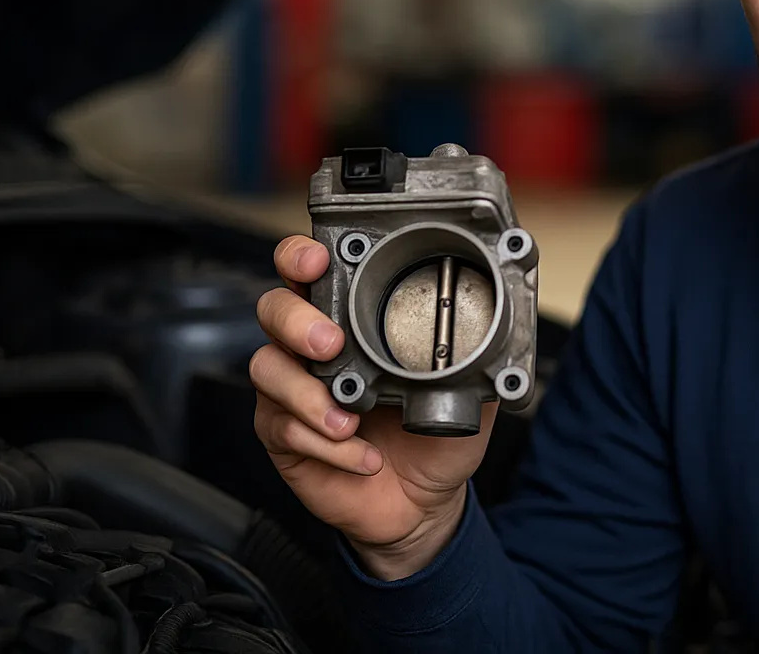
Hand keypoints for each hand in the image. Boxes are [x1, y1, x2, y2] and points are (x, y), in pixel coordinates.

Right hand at [251, 235, 495, 578]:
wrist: (423, 502)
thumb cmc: (434, 436)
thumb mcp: (465, 390)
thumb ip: (471, 354)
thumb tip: (490, 325)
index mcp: (352, 319)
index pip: (310, 271)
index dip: (302, 256)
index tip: (318, 260)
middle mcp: (313, 346)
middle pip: (275, 309)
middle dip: (297, 320)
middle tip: (331, 344)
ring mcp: (293, 389)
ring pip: (268, 369)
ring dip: (307, 394)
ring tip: (348, 419)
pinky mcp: (284, 435)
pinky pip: (285, 428)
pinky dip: (328, 446)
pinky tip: (363, 456)